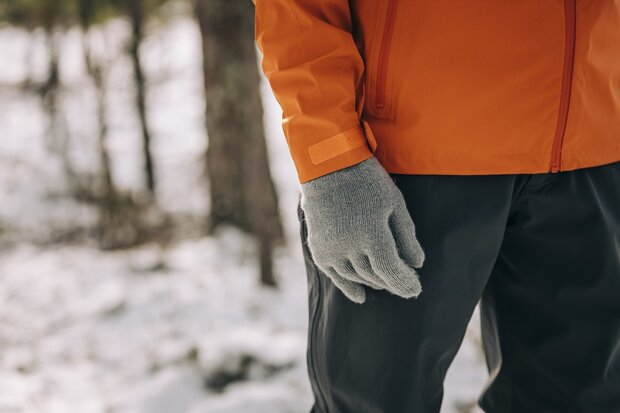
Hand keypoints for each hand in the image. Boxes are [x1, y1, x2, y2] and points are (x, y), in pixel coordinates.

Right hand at [301, 157, 424, 303]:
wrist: (327, 167)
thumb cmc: (367, 181)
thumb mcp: (395, 203)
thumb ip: (406, 235)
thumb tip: (417, 264)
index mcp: (372, 234)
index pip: (391, 271)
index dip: (405, 283)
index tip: (416, 289)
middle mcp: (350, 247)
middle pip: (375, 276)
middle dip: (392, 282)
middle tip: (405, 283)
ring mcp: (332, 249)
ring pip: (357, 277)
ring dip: (374, 282)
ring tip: (385, 283)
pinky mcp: (319, 249)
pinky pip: (335, 275)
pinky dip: (348, 287)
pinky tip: (360, 297)